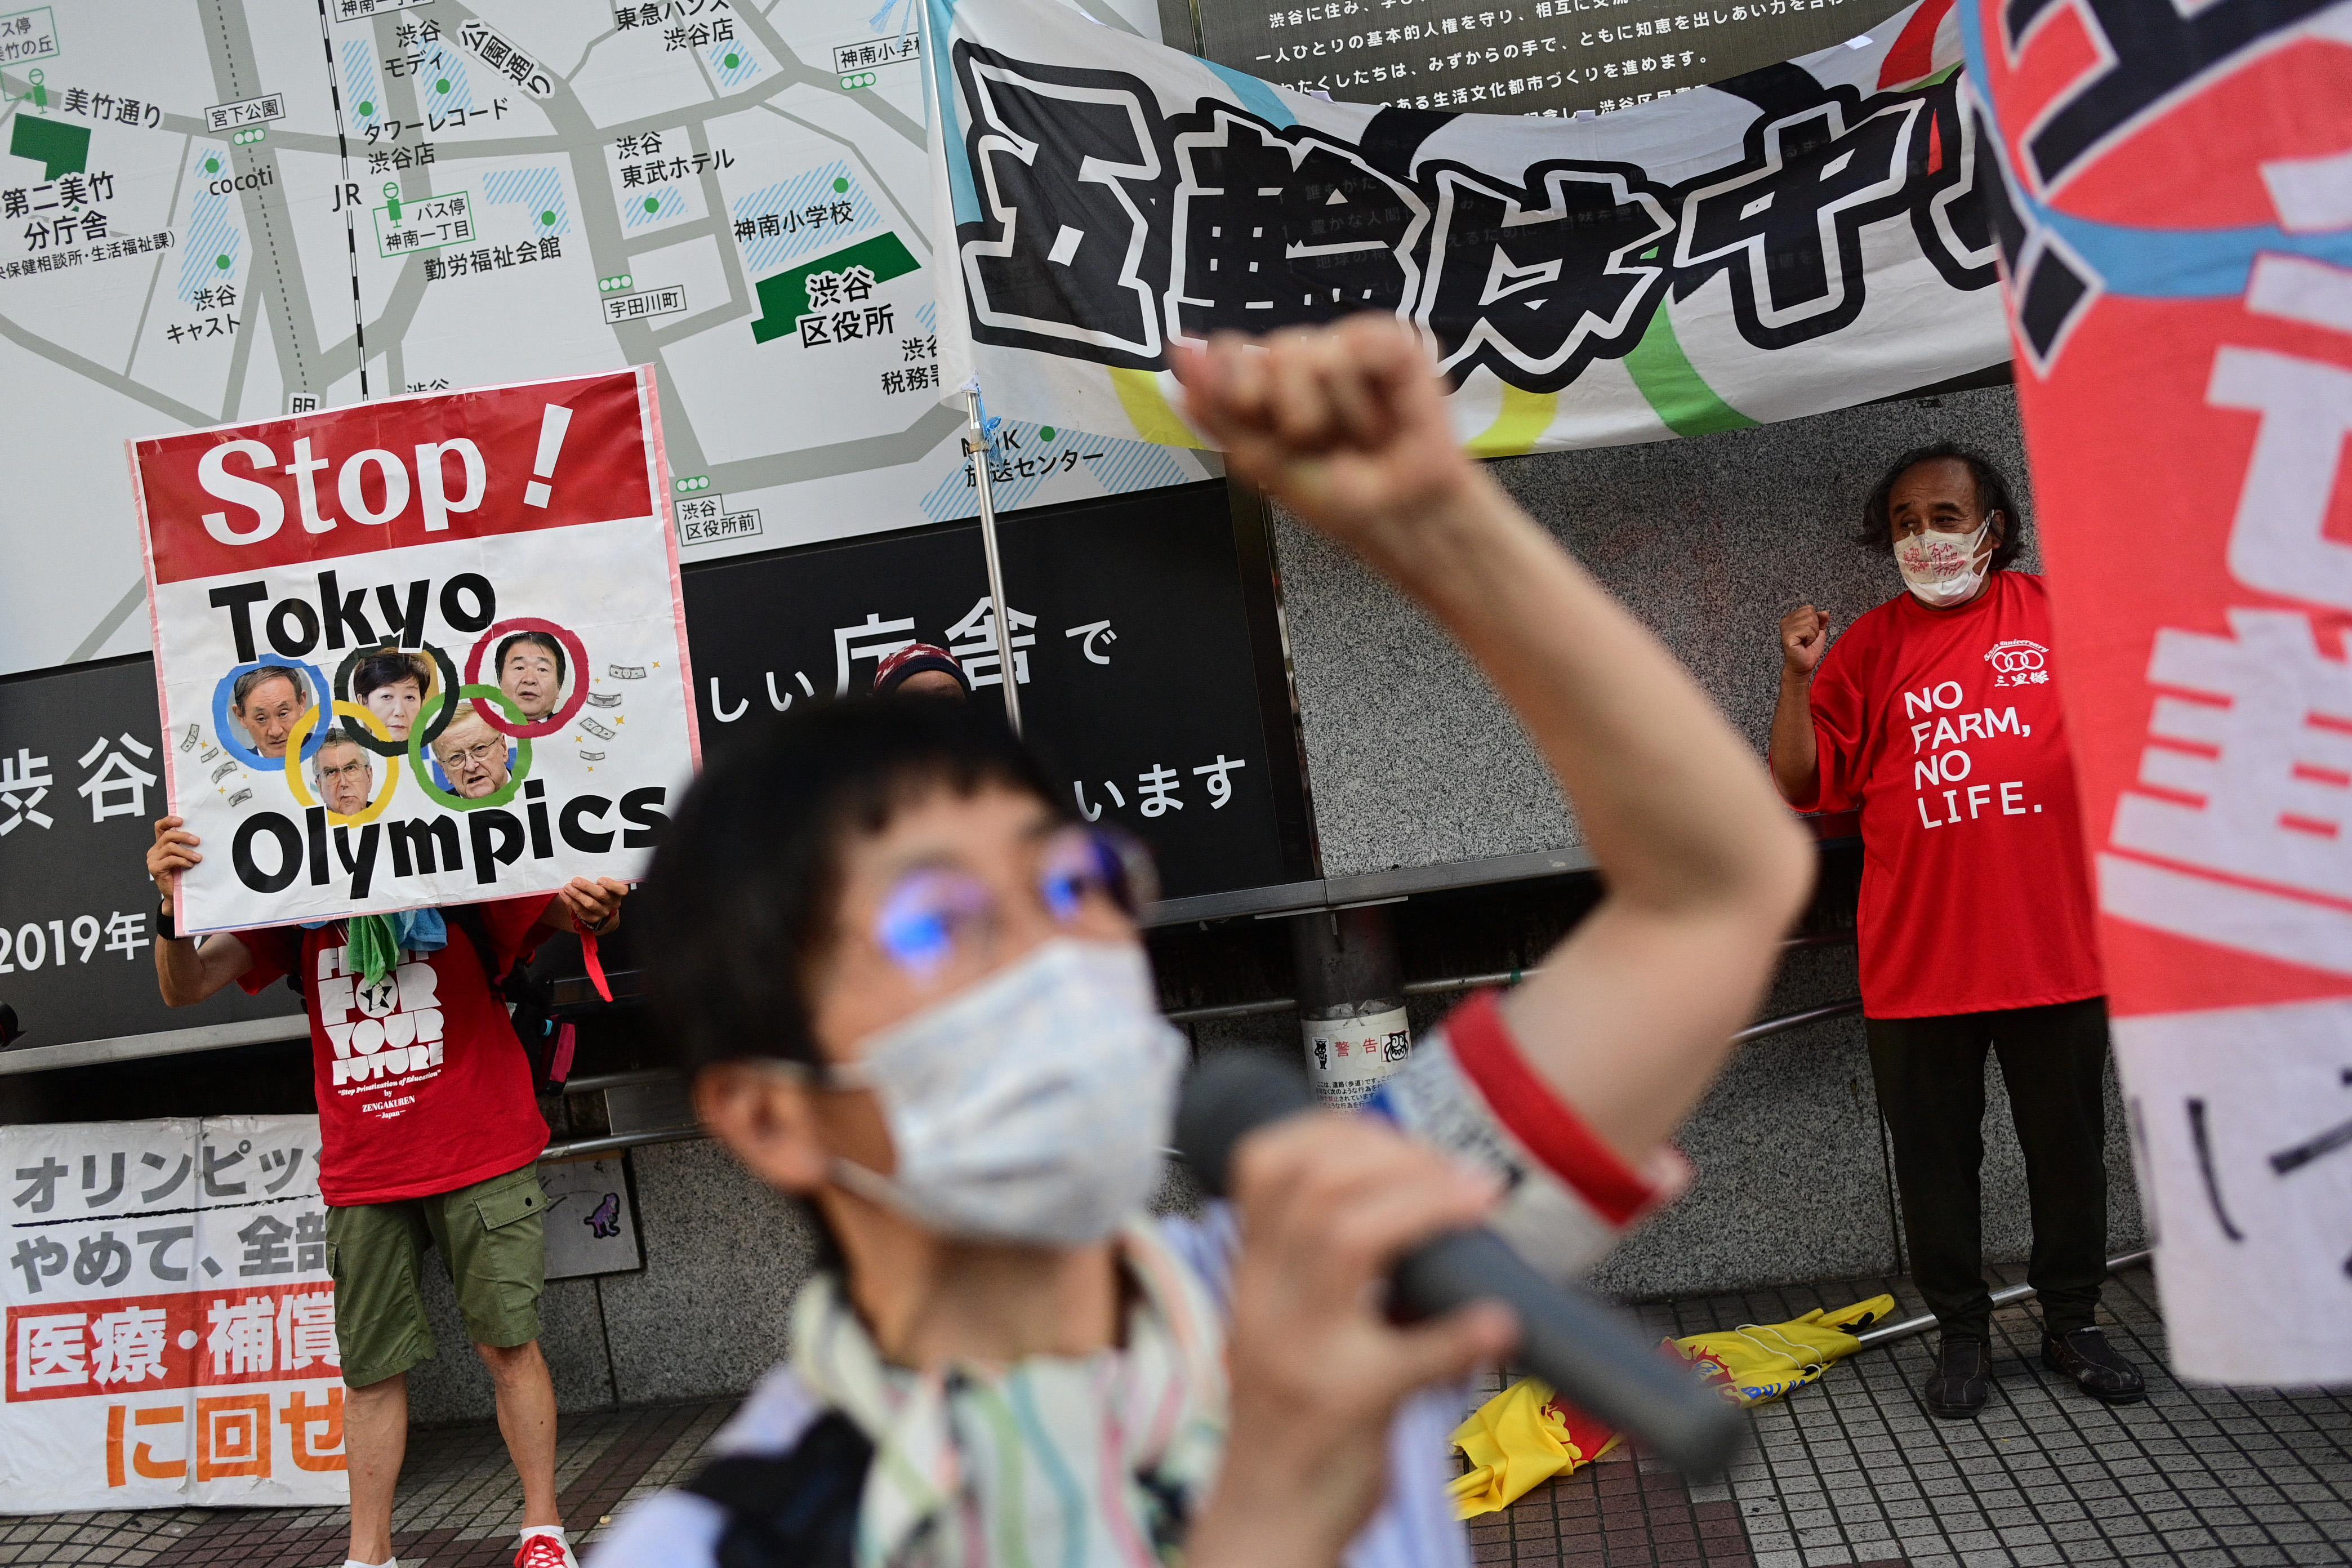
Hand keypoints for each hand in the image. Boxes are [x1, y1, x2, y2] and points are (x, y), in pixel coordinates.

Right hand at [148, 817, 200, 911]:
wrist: (177, 895)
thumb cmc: (183, 875)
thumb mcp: (186, 857)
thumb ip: (187, 846)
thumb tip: (201, 836)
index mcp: (161, 845)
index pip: (160, 827)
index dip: (169, 821)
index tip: (182, 821)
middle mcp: (154, 851)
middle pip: (168, 836)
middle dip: (184, 836)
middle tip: (198, 841)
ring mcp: (152, 859)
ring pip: (170, 847)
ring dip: (187, 851)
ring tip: (198, 858)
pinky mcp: (154, 868)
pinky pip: (170, 860)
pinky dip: (183, 860)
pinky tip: (190, 865)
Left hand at [554, 876, 626, 934]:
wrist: (601, 906)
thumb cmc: (602, 888)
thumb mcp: (606, 882)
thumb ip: (600, 878)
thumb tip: (586, 867)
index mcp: (619, 892)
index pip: (621, 890)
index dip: (611, 885)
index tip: (600, 879)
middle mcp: (613, 903)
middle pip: (601, 895)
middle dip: (587, 887)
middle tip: (575, 880)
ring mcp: (603, 912)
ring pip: (590, 904)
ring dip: (577, 894)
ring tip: (567, 887)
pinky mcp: (592, 918)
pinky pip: (581, 910)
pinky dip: (570, 901)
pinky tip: (564, 894)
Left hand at [1172, 316, 1486, 570]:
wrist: (1406, 522)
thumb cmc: (1343, 500)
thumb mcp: (1260, 460)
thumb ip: (1214, 404)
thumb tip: (1180, 350)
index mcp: (1269, 387)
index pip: (1226, 353)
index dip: (1233, 383)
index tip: (1256, 418)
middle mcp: (1307, 363)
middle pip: (1267, 350)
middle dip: (1287, 410)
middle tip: (1319, 441)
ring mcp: (1350, 352)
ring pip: (1307, 350)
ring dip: (1331, 412)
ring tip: (1359, 436)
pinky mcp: (1395, 349)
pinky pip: (1358, 342)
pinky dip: (1365, 393)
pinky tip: (1381, 416)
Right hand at [1190, 1112, 1518, 1567]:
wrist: (1265, 1527)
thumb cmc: (1291, 1426)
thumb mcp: (1287, 1329)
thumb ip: (1325, 1269)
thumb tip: (1414, 1199)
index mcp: (1252, 1278)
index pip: (1266, 1163)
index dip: (1336, 1129)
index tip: (1398, 1136)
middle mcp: (1267, 1304)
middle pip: (1314, 1186)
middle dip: (1397, 1157)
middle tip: (1460, 1174)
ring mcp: (1302, 1353)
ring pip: (1347, 1239)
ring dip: (1425, 1206)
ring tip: (1478, 1203)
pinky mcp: (1348, 1408)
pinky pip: (1408, 1357)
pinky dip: (1460, 1332)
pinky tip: (1497, 1319)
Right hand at [1780, 604, 1832, 677]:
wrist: (1803, 665)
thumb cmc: (1808, 650)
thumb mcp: (1818, 631)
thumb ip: (1821, 620)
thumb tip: (1825, 612)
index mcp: (1791, 618)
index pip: (1809, 608)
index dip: (1815, 622)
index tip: (1808, 633)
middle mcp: (1785, 621)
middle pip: (1810, 613)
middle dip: (1814, 628)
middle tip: (1807, 639)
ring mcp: (1785, 628)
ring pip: (1810, 621)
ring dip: (1813, 634)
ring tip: (1806, 642)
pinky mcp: (1788, 636)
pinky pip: (1807, 630)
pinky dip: (1810, 639)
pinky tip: (1803, 645)